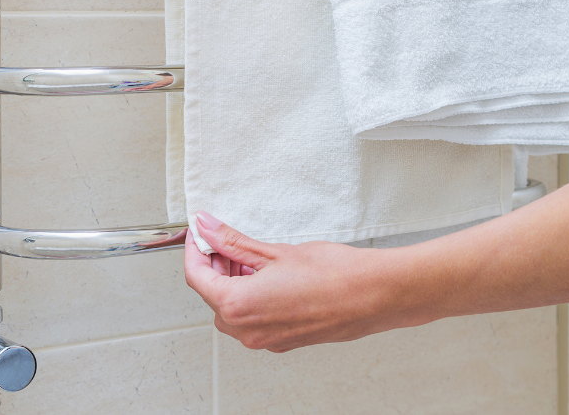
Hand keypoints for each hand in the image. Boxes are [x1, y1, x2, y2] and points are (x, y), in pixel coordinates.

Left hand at [184, 211, 438, 352]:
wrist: (374, 295)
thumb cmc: (333, 275)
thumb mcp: (274, 252)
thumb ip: (233, 242)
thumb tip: (207, 228)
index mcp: (238, 306)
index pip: (197, 278)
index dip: (194, 251)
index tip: (200, 234)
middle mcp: (247, 330)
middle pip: (213, 296)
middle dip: (217, 268)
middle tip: (228, 242)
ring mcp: (266, 340)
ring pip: (233, 311)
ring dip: (235, 284)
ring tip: (254, 258)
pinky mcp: (283, 340)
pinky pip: (254, 320)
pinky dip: (253, 298)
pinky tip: (270, 277)